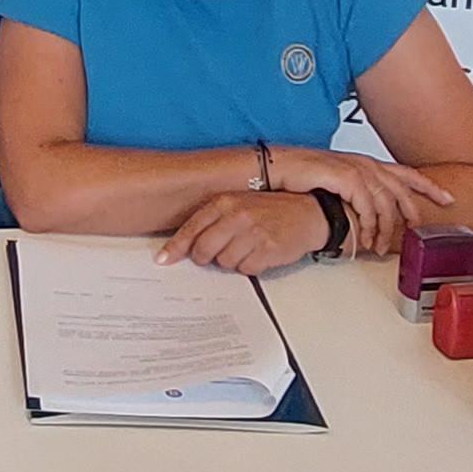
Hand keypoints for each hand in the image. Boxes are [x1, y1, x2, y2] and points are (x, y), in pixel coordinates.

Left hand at [157, 190, 331, 273]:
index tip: (164, 259)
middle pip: (203, 251)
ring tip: (248, 247)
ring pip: (224, 263)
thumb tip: (188, 246)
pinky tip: (261, 252)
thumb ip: (214, 220)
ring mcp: (252, 232)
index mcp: (225, 202)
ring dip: (234, 261)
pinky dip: (251, 266)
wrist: (309, 212)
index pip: (191, 229)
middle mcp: (236, 215)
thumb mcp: (239, 204)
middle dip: (207, 258)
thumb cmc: (271, 210)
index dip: (175, 248)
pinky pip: (246, 269)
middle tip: (218, 254)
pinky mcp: (267, 249)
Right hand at [271, 147, 452, 258]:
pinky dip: (370, 225)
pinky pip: (367, 207)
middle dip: (414, 211)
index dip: (430, 185)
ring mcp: (357, 170)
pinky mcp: (346, 178)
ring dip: (386, 228)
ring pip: (386, 202)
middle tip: (418, 231)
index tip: (448, 198)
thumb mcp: (338, 183)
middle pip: (403, 188)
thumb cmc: (303, 177)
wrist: (279, 168)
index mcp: (367, 163)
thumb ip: (357, 194)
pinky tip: (367, 237)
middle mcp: (366, 164)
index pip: (407, 173)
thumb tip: (369, 213)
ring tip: (381, 246)